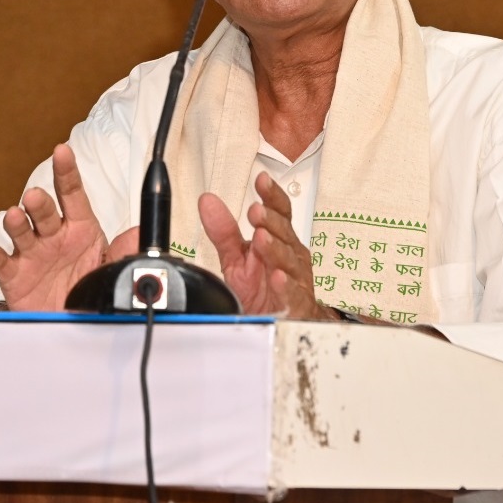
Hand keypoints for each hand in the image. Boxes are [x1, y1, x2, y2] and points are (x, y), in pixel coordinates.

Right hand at [0, 144, 137, 310]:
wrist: (75, 321)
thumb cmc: (91, 285)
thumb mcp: (112, 265)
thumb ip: (124, 250)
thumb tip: (140, 232)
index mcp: (80, 227)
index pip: (73, 193)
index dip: (67, 171)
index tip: (62, 151)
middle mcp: (54, 235)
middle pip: (44, 211)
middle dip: (39, 202)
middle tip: (35, 196)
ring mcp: (33, 254)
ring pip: (21, 232)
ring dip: (16, 223)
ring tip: (15, 216)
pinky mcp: (15, 277)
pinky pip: (3, 264)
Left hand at [198, 171, 336, 318]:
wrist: (282, 322)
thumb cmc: (263, 287)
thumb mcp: (238, 257)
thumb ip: (224, 231)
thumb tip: (207, 201)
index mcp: (279, 238)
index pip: (279, 212)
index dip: (272, 195)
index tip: (262, 180)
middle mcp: (290, 253)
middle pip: (284, 232)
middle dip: (270, 221)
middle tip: (255, 211)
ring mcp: (295, 278)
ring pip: (287, 260)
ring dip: (275, 248)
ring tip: (261, 238)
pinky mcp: (295, 304)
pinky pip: (292, 294)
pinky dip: (285, 286)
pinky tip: (277, 277)